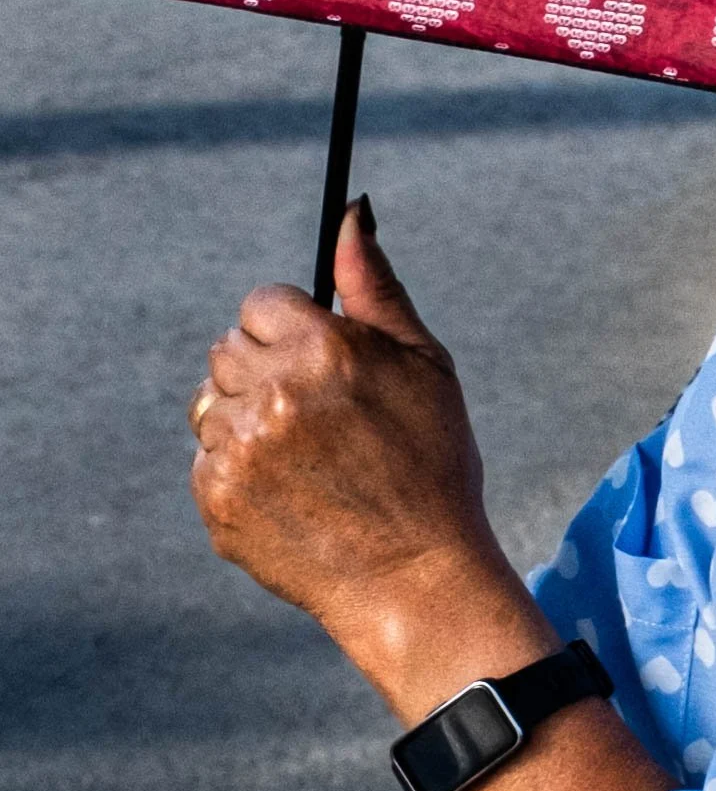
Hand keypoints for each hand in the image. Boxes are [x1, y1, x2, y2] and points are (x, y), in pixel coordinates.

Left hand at [190, 199, 675, 790]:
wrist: (417, 577)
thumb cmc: (433, 464)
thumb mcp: (424, 364)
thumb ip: (374, 286)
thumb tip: (352, 212)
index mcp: (324, 348)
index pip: (263, 304)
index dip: (293, 331)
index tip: (320, 366)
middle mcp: (273, 393)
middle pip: (231, 350)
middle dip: (266, 371)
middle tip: (318, 417)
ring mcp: (239, 451)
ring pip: (211, 405)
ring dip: (246, 421)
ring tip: (305, 459)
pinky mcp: (217, 501)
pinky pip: (207, 461)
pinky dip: (238, 473)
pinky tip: (290, 495)